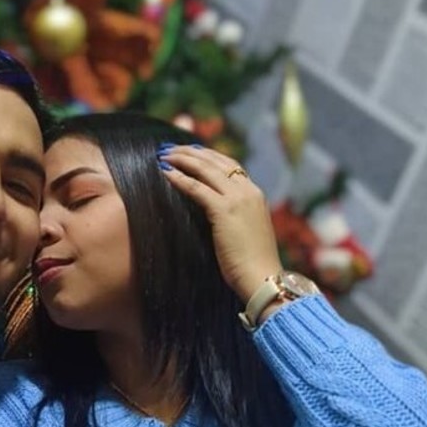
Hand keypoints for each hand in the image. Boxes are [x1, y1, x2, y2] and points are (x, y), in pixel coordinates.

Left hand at [158, 145, 280, 304]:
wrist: (262, 277)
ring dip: (183, 159)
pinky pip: (197, 188)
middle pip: (217, 161)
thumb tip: (215, 213)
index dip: (209, 157)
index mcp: (256, 194)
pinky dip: (180, 178)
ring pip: (206, 169)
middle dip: (192, 152)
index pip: (231, 165)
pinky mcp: (225, 211)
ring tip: (165, 155)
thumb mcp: (246, 231)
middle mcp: (249, 191)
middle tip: (171, 148)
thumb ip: (235, 216)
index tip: (191, 152)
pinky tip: (166, 173)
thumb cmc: (252, 263)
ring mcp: (238, 199)